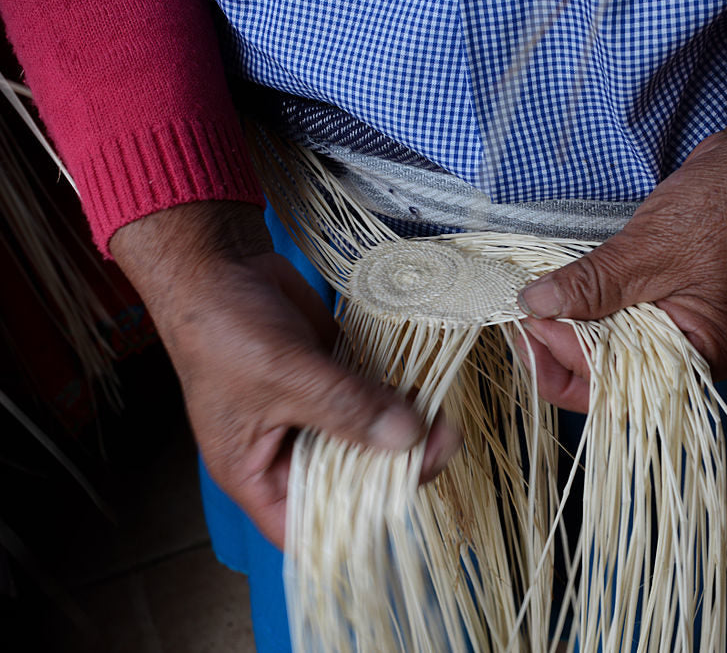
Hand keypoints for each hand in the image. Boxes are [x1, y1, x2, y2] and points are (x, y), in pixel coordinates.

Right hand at [111, 201, 462, 547]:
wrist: (219, 263)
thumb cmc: (222, 327)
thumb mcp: (283, 374)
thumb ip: (345, 408)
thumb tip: (407, 437)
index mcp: (255, 472)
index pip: (304, 526)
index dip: (351, 526)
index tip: (401, 501)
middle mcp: (287, 450)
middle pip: (349, 482)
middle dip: (394, 468)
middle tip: (441, 444)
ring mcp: (313, 413)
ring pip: (367, 439)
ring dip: (404, 432)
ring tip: (445, 418)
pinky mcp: (333, 379)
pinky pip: (372, 400)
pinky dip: (398, 398)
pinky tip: (429, 391)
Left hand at [517, 91, 726, 412]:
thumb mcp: (649, 250)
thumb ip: (591, 285)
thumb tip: (536, 304)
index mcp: (705, 355)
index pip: (618, 386)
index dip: (565, 359)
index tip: (528, 321)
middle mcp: (698, 353)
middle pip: (613, 374)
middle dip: (563, 346)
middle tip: (520, 313)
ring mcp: (688, 326)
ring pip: (615, 347)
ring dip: (573, 327)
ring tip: (534, 303)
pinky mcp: (677, 301)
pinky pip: (627, 320)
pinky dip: (594, 309)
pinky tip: (563, 294)